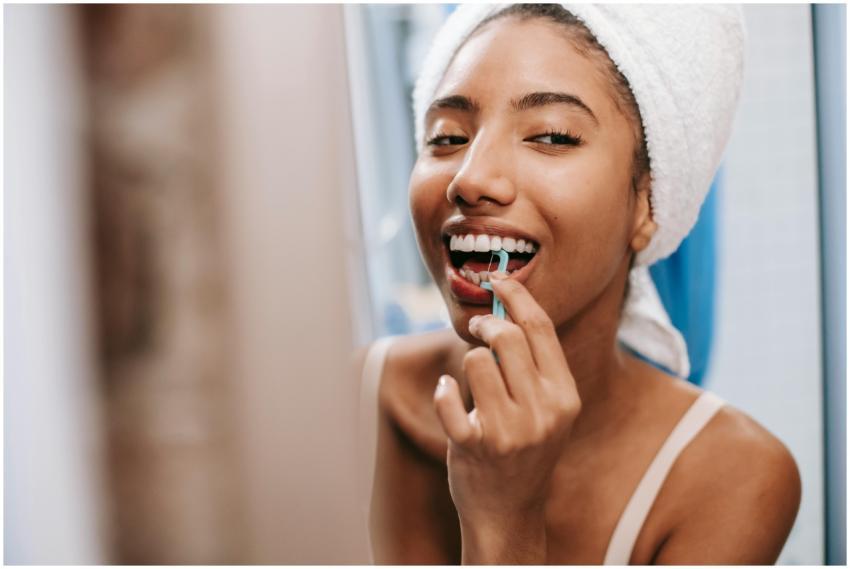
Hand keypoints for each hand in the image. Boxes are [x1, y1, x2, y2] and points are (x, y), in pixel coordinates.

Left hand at [433, 273, 581, 558]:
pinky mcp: (474, 445)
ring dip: (466, 362)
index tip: (498, 277)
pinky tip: (449, 396)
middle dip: (485, 322)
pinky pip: (448, 395)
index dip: (517, 295)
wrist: (509, 512)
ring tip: (471, 383)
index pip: (540, 328)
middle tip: (476, 326)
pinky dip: (443, 390)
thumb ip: (536, 366)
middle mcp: (542, 412)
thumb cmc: (526, 451)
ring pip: (475, 360)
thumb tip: (509, 307)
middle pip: (507, 336)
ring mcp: (509, 431)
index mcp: (564, 397)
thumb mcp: (548, 411)